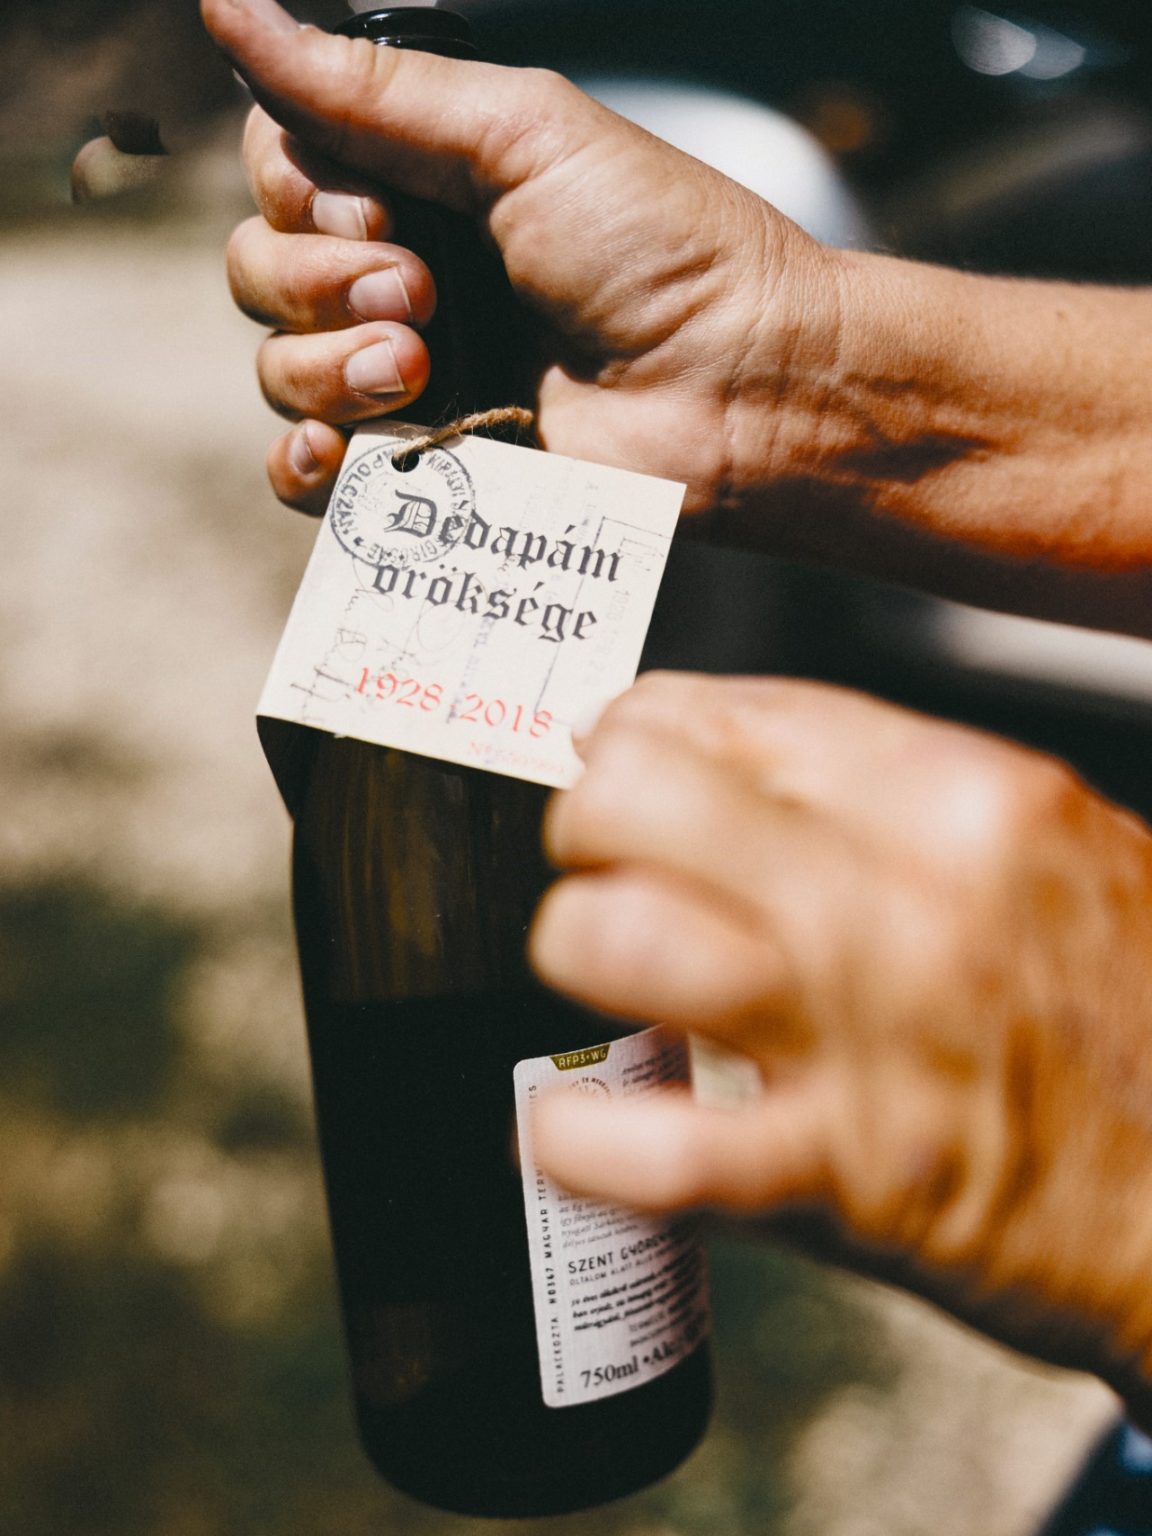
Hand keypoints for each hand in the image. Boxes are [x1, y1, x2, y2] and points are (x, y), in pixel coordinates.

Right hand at [202, 0, 834, 516]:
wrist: (737, 390)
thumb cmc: (657, 248)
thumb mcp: (517, 134)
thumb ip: (368, 89)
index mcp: (423, 187)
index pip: (281, 172)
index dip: (301, 194)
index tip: (385, 211)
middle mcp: (405, 278)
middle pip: (261, 270)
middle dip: (322, 280)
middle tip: (430, 292)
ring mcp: (411, 382)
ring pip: (279, 370)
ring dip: (329, 364)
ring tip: (426, 366)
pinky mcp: (427, 472)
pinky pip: (307, 477)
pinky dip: (305, 463)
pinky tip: (341, 449)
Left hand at [529, 671, 1151, 1415]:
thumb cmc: (1134, 1005)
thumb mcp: (1040, 839)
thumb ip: (880, 786)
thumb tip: (704, 741)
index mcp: (956, 794)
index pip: (716, 712)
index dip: (631, 734)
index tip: (618, 763)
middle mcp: (899, 898)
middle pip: (632, 799)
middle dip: (586, 828)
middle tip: (606, 863)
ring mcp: (866, 1035)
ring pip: (612, 939)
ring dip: (576, 952)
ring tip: (602, 972)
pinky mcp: (846, 1177)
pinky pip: (650, 1148)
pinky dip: (577, 1141)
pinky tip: (573, 1125)